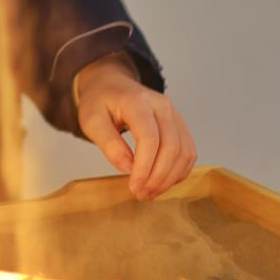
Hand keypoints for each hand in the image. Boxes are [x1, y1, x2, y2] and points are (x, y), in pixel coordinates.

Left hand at [74, 57, 196, 199]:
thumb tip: (128, 168)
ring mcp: (174, 114)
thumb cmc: (100, 102)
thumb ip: (108, 143)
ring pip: (184, 152)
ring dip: (169, 178)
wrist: (112, 85)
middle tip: (141, 195)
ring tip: (150, 192)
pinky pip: (188, 152)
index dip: (144, 167)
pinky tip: (162, 182)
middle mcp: (161, 105)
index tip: (133, 187)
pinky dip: (178, 171)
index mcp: (138, 101)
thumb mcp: (91, 120)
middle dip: (158, 177)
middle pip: (171, 147)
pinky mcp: (179, 125)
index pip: (149, 138)